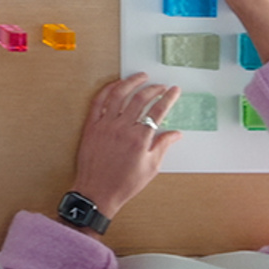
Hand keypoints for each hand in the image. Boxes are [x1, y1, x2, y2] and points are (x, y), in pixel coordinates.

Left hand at [69, 73, 182, 221]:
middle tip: (161, 85)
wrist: (97, 191)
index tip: (174, 90)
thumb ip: (163, 146)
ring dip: (131, 82)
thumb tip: (176, 134)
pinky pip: (98, 102)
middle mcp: (122, 128)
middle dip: (153, 88)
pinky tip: (116, 85)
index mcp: (139, 139)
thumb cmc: (124, 183)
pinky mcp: (91, 126)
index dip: (168, 98)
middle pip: (140, 99)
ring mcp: (105, 125)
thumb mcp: (150, 168)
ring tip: (140, 77)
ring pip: (118, 95)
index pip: (158, 111)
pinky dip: (108, 90)